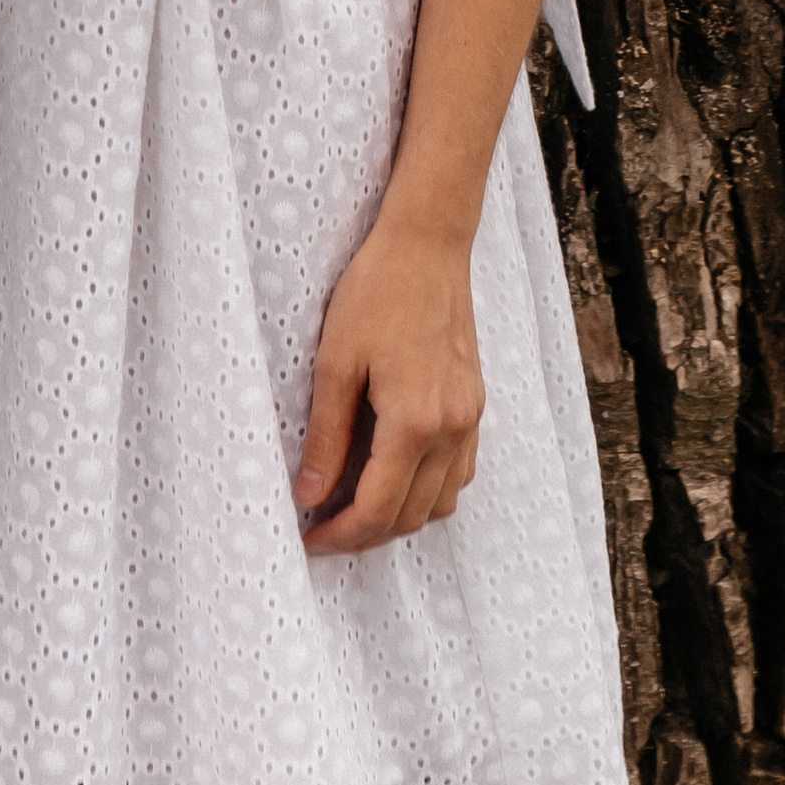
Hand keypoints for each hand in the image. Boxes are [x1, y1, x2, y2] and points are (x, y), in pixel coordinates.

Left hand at [294, 218, 484, 552]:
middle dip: (366, 534)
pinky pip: (458, 473)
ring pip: (441, 502)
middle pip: (411, 516)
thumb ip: (326, 435)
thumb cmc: (376, 291)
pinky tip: (395, 475)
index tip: (309, 539)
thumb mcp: (336, 361)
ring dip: (399, 517)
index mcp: (415, 422)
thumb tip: (310, 495)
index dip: (340, 535)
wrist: (428, 244)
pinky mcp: (475, 404)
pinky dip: (427, 490)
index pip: (378, 509)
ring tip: (354, 507)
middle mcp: (452, 429)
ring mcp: (470, 418)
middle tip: (324, 529)